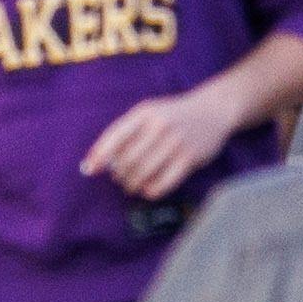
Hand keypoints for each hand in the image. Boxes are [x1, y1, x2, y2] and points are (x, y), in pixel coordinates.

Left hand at [81, 85, 243, 199]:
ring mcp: (175, 142)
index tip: (89, 170)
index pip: (115, 135)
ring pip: (142, 174)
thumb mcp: (150, 112)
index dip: (99, 154)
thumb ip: (126, 132)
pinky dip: (150, 191)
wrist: (214, 110)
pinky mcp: (189, 158)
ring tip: (133, 184)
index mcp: (145, 112)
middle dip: (119, 174)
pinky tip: (149, 188)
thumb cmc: (174, 115)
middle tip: (120, 178)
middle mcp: (159, 125)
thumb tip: (98, 161)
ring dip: (132, 185)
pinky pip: (161, 184)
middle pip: (127, 160)